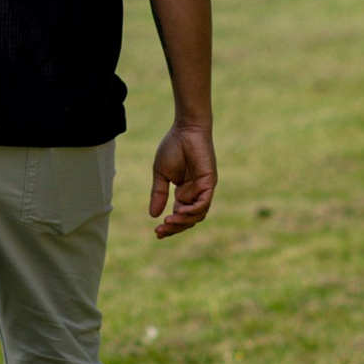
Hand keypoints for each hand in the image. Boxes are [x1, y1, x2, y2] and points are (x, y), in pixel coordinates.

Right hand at [148, 121, 215, 238]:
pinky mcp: (209, 183)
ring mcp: (204, 189)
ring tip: (168, 222)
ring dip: (183, 221)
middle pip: (189, 220)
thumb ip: (158, 194)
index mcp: (184, 193)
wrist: (185, 130)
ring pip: (198, 215)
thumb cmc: (173, 147)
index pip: (179, 216)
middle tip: (159, 231)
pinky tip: (179, 212)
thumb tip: (153, 215)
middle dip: (174, 228)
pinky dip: (193, 210)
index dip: (169, 227)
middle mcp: (196, 194)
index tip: (156, 233)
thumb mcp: (161, 174)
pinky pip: (204, 203)